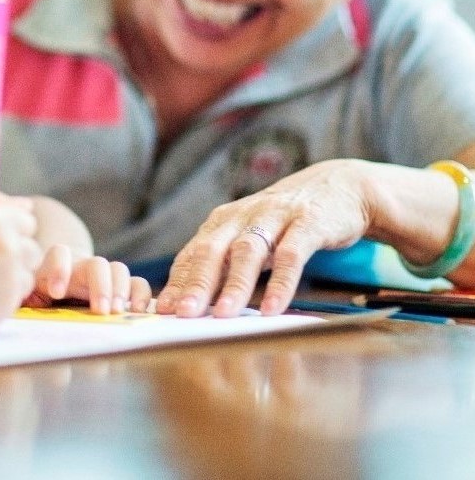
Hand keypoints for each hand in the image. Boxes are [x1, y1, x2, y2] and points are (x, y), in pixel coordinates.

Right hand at [0, 194, 42, 326]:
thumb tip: (28, 207)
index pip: (28, 222)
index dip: (12, 229)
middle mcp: (6, 247)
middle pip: (34, 250)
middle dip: (16, 254)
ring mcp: (8, 278)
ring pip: (28, 275)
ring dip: (11, 276)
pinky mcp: (6, 304)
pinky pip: (16, 297)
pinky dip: (2, 296)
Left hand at [24, 243, 151, 313]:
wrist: (53, 292)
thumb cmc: (37, 300)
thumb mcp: (27, 303)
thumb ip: (26, 311)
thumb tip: (30, 334)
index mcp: (53, 267)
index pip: (58, 253)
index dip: (59, 268)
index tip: (57, 293)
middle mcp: (81, 266)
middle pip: (95, 263)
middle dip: (99, 285)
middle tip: (101, 311)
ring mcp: (102, 275)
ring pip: (117, 269)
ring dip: (119, 290)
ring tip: (117, 312)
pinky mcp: (120, 288)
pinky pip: (137, 283)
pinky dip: (141, 294)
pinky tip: (138, 311)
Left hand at [156, 160, 372, 317]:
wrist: (340, 186)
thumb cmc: (287, 222)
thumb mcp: (252, 237)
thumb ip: (227, 264)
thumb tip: (195, 302)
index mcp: (224, 221)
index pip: (193, 253)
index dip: (177, 281)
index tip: (161, 310)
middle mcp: (244, 216)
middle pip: (213, 251)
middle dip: (196, 284)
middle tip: (183, 315)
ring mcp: (275, 217)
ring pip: (248, 251)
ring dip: (234, 285)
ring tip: (223, 316)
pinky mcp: (308, 223)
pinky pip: (291, 254)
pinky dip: (281, 282)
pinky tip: (273, 308)